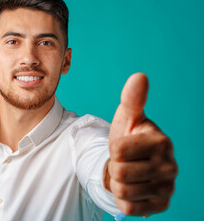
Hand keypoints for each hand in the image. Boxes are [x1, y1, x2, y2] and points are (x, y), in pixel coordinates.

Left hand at [104, 73, 177, 216]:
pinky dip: (123, 200)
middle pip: (119, 172)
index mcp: (161, 142)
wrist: (134, 164)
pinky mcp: (162, 205)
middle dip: (114, 167)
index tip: (123, 146)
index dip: (113, 149)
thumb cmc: (129, 138)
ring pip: (122, 191)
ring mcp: (168, 187)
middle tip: (124, 162)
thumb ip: (132, 99)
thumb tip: (139, 76)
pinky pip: (129, 208)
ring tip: (127, 174)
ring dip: (117, 184)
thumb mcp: (128, 118)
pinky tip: (132, 189)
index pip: (117, 151)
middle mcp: (170, 166)